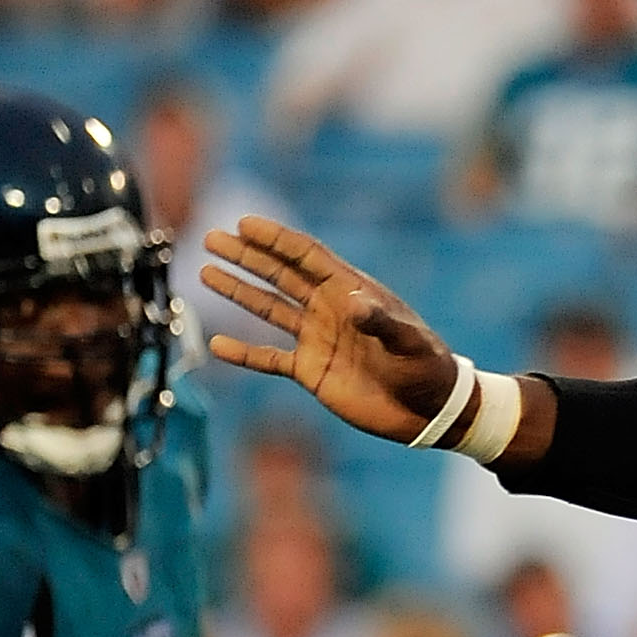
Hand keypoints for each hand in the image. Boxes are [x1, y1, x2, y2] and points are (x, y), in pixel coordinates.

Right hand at [200, 217, 463, 445]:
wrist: (430, 411)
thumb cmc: (427, 370)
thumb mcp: (409, 343)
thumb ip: (381, 322)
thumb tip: (353, 304)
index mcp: (351, 292)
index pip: (306, 257)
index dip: (276, 239)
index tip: (244, 224)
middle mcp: (330, 310)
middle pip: (280, 275)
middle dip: (246, 256)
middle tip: (211, 238)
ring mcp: (319, 339)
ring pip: (270, 308)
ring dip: (239, 291)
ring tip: (206, 273)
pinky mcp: (312, 371)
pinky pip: (270, 359)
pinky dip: (245, 353)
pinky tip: (217, 345)